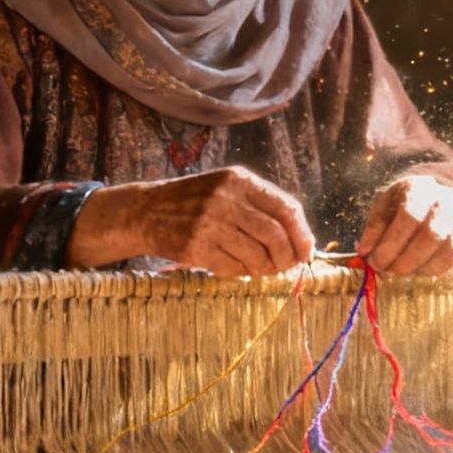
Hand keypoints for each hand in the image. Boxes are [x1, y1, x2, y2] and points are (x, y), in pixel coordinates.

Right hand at [70, 168, 313, 276]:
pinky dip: (240, 273)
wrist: (147, 211)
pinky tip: (234, 266)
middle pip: (275, 236)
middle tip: (285, 267)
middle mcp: (225, 198)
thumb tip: (302, 241)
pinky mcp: (195, 247)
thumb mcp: (227, 189)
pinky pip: (233, 269)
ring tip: (259, 268)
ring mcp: (209, 223)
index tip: (306, 251)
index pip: (286, 208)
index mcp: (239, 180)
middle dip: (286, 257)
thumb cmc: (195, 202)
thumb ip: (261, 207)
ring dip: (264, 269)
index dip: (302, 235)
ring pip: (257, 256)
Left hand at [356, 174, 452, 276]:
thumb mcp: (382, 207)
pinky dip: (435, 269)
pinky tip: (418, 270)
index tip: (374, 261)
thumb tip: (365, 251)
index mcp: (420, 187)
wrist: (431, 196)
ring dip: (419, 266)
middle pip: (429, 235)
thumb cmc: (401, 204)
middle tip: (386, 271)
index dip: (391, 243)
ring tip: (400, 271)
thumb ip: (374, 227)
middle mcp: (446, 199)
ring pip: (446, 248)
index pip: (409, 217)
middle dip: (404, 260)